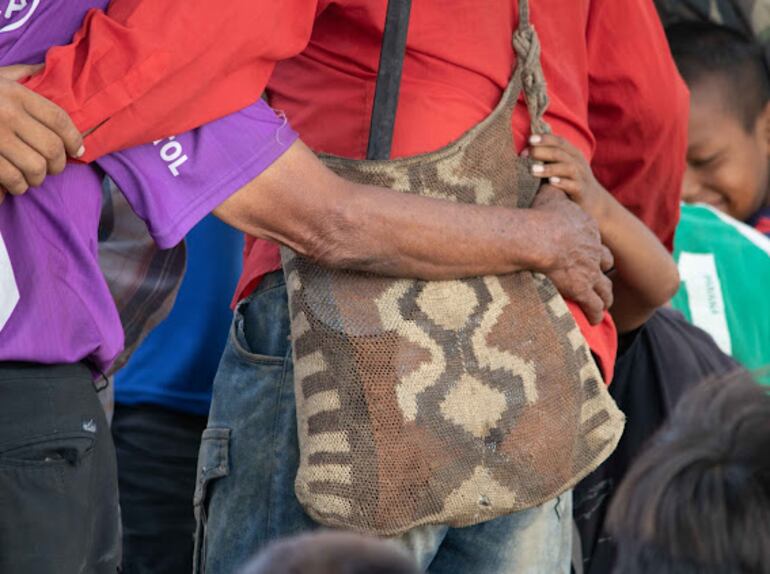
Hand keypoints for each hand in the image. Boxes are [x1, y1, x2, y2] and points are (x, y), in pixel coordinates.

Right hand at [0, 64, 83, 203]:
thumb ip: (22, 73)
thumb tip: (46, 69)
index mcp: (15, 93)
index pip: (59, 120)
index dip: (75, 139)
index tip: (78, 150)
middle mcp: (6, 114)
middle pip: (52, 148)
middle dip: (58, 164)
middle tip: (55, 167)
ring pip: (35, 168)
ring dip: (38, 178)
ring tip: (34, 176)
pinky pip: (11, 179)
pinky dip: (18, 186)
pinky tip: (17, 185)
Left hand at [526, 134, 608, 222]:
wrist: (593, 201)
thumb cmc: (570, 181)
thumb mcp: (561, 166)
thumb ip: (547, 157)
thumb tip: (525, 149)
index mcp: (572, 153)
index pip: (559, 141)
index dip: (545, 139)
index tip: (529, 139)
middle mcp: (578, 162)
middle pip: (560, 153)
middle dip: (541, 151)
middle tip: (524, 154)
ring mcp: (581, 176)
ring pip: (566, 168)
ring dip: (549, 168)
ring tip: (532, 170)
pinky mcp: (581, 191)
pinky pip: (572, 185)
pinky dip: (562, 182)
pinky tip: (551, 182)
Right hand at [532, 185, 613, 324]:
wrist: (539, 237)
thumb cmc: (540, 215)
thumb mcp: (549, 194)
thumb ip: (551, 189)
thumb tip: (545, 176)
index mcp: (586, 228)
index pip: (593, 239)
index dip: (591, 247)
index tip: (586, 252)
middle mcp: (593, 249)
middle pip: (604, 262)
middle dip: (602, 270)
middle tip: (598, 278)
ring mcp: (590, 271)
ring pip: (605, 288)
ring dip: (605, 297)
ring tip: (603, 305)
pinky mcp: (582, 289)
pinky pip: (594, 305)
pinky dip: (595, 314)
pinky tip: (593, 320)